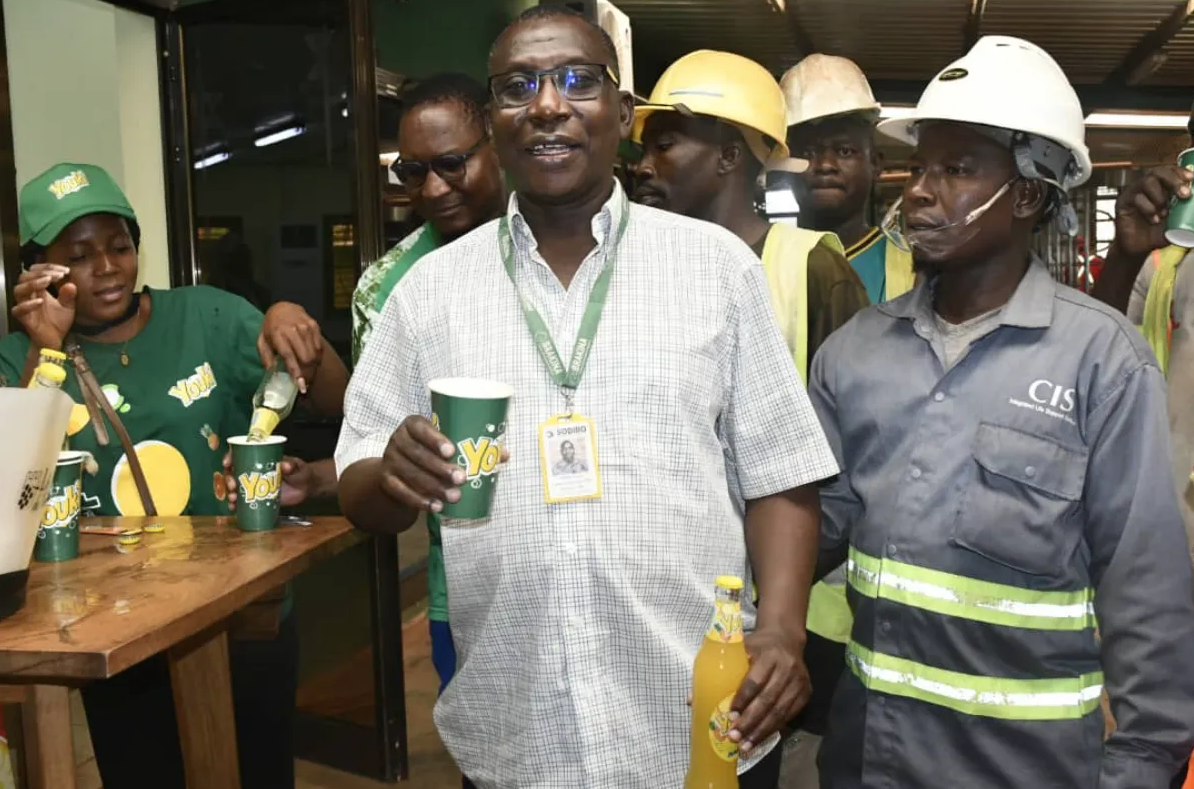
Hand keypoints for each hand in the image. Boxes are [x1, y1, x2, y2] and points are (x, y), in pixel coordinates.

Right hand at [12, 264, 75, 348]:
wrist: (53, 340)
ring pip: (19, 289)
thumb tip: (71, 284)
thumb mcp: (68, 307)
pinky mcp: (23, 318)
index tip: (66, 270)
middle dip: (41, 272)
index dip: (48, 268)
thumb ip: (69, 295)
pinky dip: (28, 304)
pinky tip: (40, 301)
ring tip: (48, 282)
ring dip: (33, 283)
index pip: (36, 271)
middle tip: (58, 275)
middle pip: (25, 277)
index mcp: (38, 289)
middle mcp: (29, 295)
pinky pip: (18, 309)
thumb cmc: (58, 321)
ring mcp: (24, 305)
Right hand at [223, 453, 313, 510]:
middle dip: (229, 478)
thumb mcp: (297, 466)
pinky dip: (236, 505)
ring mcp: (255, 486)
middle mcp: (254, 472)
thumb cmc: (300, 472)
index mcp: (261, 460)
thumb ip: (291, 466)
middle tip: (232, 485)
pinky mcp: (258, 499)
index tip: (227, 463)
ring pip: (236, 488)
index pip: (241, 455)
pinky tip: (233, 508)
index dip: (231, 458)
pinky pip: (243, 501)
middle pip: (234, 473)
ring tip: (232, 498)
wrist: (307, 487)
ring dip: (230, 493)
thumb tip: (285, 465)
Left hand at [258, 302, 322, 392]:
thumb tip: (272, 374)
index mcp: (278, 334)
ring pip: (314, 355)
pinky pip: (319, 348)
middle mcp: (294, 330)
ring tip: (307, 372)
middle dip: (307, 373)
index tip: (301, 385)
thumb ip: (266, 357)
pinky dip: (316, 357)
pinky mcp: (315, 326)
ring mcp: (306, 327)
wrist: (283, 308)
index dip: (296, 372)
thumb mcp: (262, 341)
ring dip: (312, 367)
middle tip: (304, 382)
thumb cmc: (271, 327)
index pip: (289, 355)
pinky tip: (310, 359)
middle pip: (306, 358)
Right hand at [378, 417, 511, 513]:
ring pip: (410, 474)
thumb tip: (504, 454)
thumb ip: (473, 446)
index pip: (421, 427)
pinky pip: (401, 491)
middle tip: (461, 479)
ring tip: (454, 497)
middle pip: (417, 454)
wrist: (398, 468)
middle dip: (440, 468)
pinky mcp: (386, 480)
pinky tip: (436, 506)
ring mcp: (389, 460)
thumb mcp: (445, 444)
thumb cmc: (430, 451)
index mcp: (413, 424)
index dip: (435, 438)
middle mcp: (398, 439)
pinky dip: (419, 500)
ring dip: (433, 487)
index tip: (452, 451)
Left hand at [728, 626, 809, 753]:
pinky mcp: (806, 693)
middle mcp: (787, 668)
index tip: (730, 716)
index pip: (755, 680)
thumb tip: (692, 699)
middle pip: (768, 699)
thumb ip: (717, 670)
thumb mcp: (738, 649)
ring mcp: (799, 682)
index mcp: (768, 654)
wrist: (786, 639)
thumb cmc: (756, 646)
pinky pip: (789, 716)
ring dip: (761, 731)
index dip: (743, 699)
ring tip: (745, 746)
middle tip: (734, 736)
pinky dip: (773, 729)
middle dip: (750, 721)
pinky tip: (759, 739)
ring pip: (780, 711)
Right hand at [1112, 164, 1193, 258]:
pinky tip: (1154, 220)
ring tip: (1164, 213)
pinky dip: (1149, 209)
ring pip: (1147, 182)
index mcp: (1161, 188)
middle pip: (1158, 172)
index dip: (1180, 172)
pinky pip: (1137, 198)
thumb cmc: (1157, 234)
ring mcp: (1133, 193)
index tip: (1191, 178)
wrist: (1138, 249)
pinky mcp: (1123, 203)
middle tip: (1184, 194)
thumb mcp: (1178, 222)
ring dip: (1160, 197)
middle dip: (1174, 181)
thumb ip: (1187, 213)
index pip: (1169, 171)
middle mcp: (1146, 187)